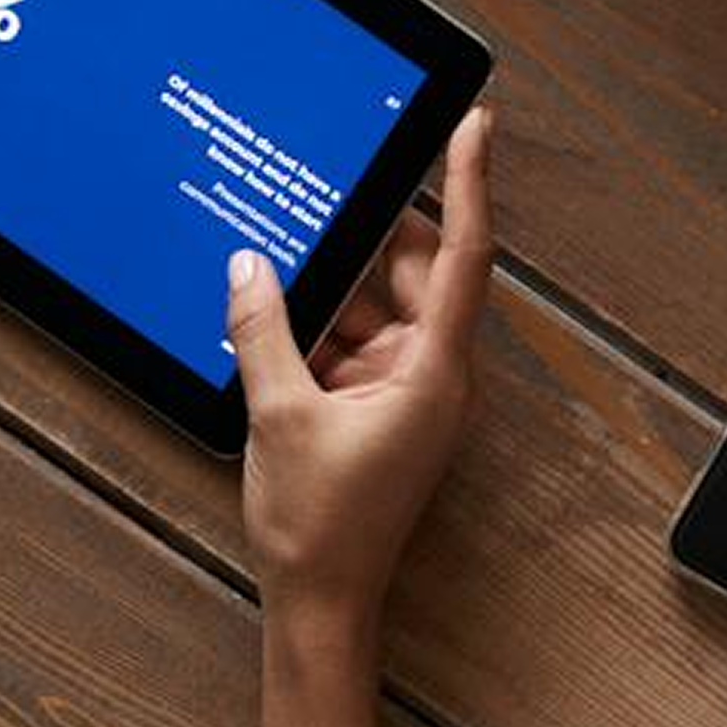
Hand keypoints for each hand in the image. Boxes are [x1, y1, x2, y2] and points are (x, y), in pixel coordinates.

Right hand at [229, 110, 498, 620]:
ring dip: (327, 287)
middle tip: (322, 184)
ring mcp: (403, 389)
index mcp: (433, 371)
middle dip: (364, 235)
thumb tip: (250, 266)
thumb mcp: (280, 414)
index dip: (469, 184)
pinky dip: (313, 326)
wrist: (321, 601)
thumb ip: (264, 331)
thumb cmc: (320, 525)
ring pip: (371, 305)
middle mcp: (431, 373)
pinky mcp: (373, 404)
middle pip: (409, 272)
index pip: (463, 255)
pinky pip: (349, 341)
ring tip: (277, 251)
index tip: (475, 125)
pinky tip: (267, 310)